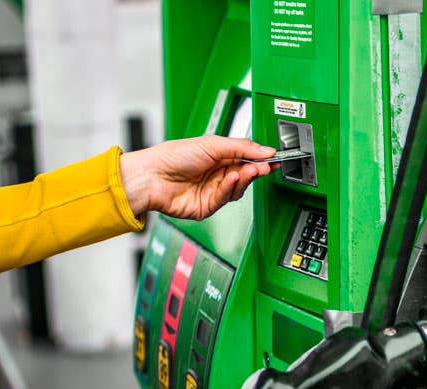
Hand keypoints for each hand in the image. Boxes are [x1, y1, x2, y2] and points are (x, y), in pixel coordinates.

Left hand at [119, 137, 277, 219]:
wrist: (152, 176)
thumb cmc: (173, 156)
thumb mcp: (212, 144)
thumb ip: (241, 147)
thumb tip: (265, 150)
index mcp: (218, 157)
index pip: (246, 158)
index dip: (260, 159)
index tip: (274, 158)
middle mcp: (217, 175)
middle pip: (246, 175)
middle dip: (256, 170)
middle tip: (265, 166)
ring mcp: (212, 191)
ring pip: (238, 189)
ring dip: (244, 179)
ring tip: (246, 171)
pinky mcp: (207, 207)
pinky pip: (225, 200)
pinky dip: (229, 189)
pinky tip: (229, 179)